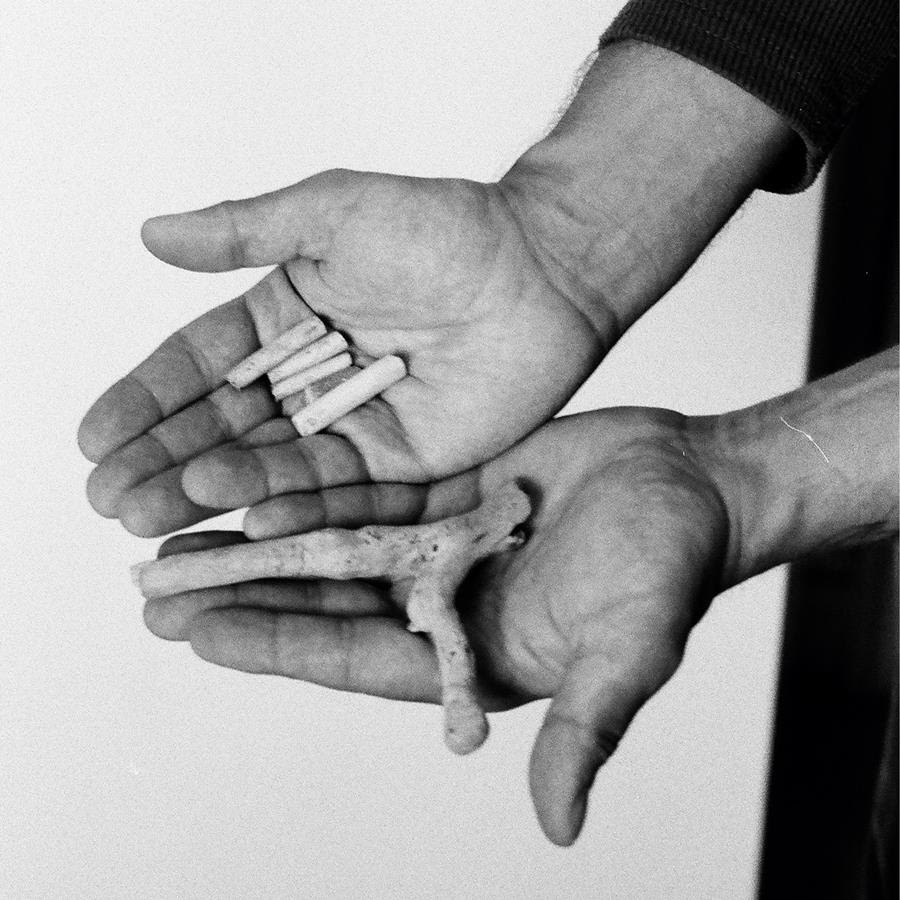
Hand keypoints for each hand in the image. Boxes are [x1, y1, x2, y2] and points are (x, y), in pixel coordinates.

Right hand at [79, 170, 603, 536]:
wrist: (544, 268)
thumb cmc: (444, 228)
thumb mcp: (331, 214)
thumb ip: (244, 234)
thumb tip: (150, 235)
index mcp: (289, 317)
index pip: (202, 366)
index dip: (146, 401)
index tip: (92, 436)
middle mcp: (315, 377)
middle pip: (226, 426)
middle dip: (164, 461)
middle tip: (109, 498)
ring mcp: (356, 424)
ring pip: (271, 463)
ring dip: (210, 488)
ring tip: (149, 512)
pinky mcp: (404, 462)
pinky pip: (339, 488)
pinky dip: (289, 501)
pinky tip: (239, 515)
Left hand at [142, 407, 731, 844]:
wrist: (692, 483)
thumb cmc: (670, 566)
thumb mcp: (629, 648)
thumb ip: (589, 727)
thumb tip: (559, 827)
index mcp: (473, 654)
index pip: (352, 658)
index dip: (276, 647)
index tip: (198, 633)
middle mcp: (446, 604)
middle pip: (325, 604)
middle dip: (244, 599)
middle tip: (159, 587)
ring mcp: (444, 545)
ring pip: (334, 546)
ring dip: (264, 543)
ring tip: (188, 536)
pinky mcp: (450, 493)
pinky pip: (369, 491)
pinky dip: (314, 489)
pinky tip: (261, 482)